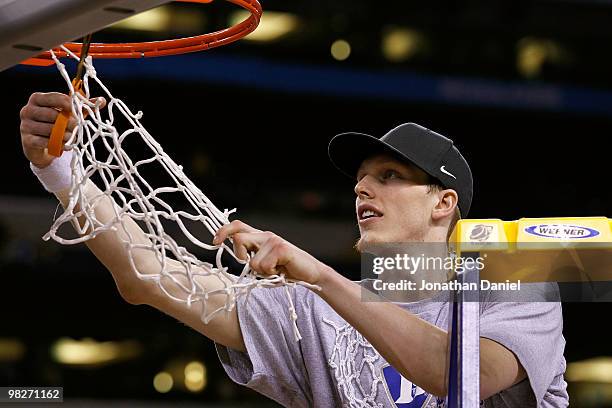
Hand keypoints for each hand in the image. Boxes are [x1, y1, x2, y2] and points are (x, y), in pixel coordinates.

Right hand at [20, 92, 104, 167]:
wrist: (41, 145)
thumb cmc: (56, 124)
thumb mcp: (69, 114)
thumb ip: (84, 107)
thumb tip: (102, 100)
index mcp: (37, 99)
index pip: (55, 97)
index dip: (69, 104)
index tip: (78, 112)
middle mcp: (28, 110)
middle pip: (52, 114)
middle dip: (68, 121)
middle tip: (77, 126)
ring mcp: (25, 125)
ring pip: (49, 129)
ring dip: (64, 134)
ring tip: (72, 136)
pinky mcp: (27, 140)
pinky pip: (45, 141)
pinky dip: (57, 144)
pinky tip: (65, 145)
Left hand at [213, 220, 327, 285]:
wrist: (310, 274)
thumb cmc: (286, 271)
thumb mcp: (264, 264)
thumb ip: (251, 258)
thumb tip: (238, 259)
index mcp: (259, 237)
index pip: (237, 226)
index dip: (223, 231)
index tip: (215, 242)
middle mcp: (265, 235)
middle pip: (239, 238)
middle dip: (240, 256)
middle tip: (251, 264)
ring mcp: (274, 240)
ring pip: (252, 261)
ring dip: (261, 272)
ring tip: (275, 270)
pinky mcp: (282, 248)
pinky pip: (264, 265)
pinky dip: (271, 274)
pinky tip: (281, 271)